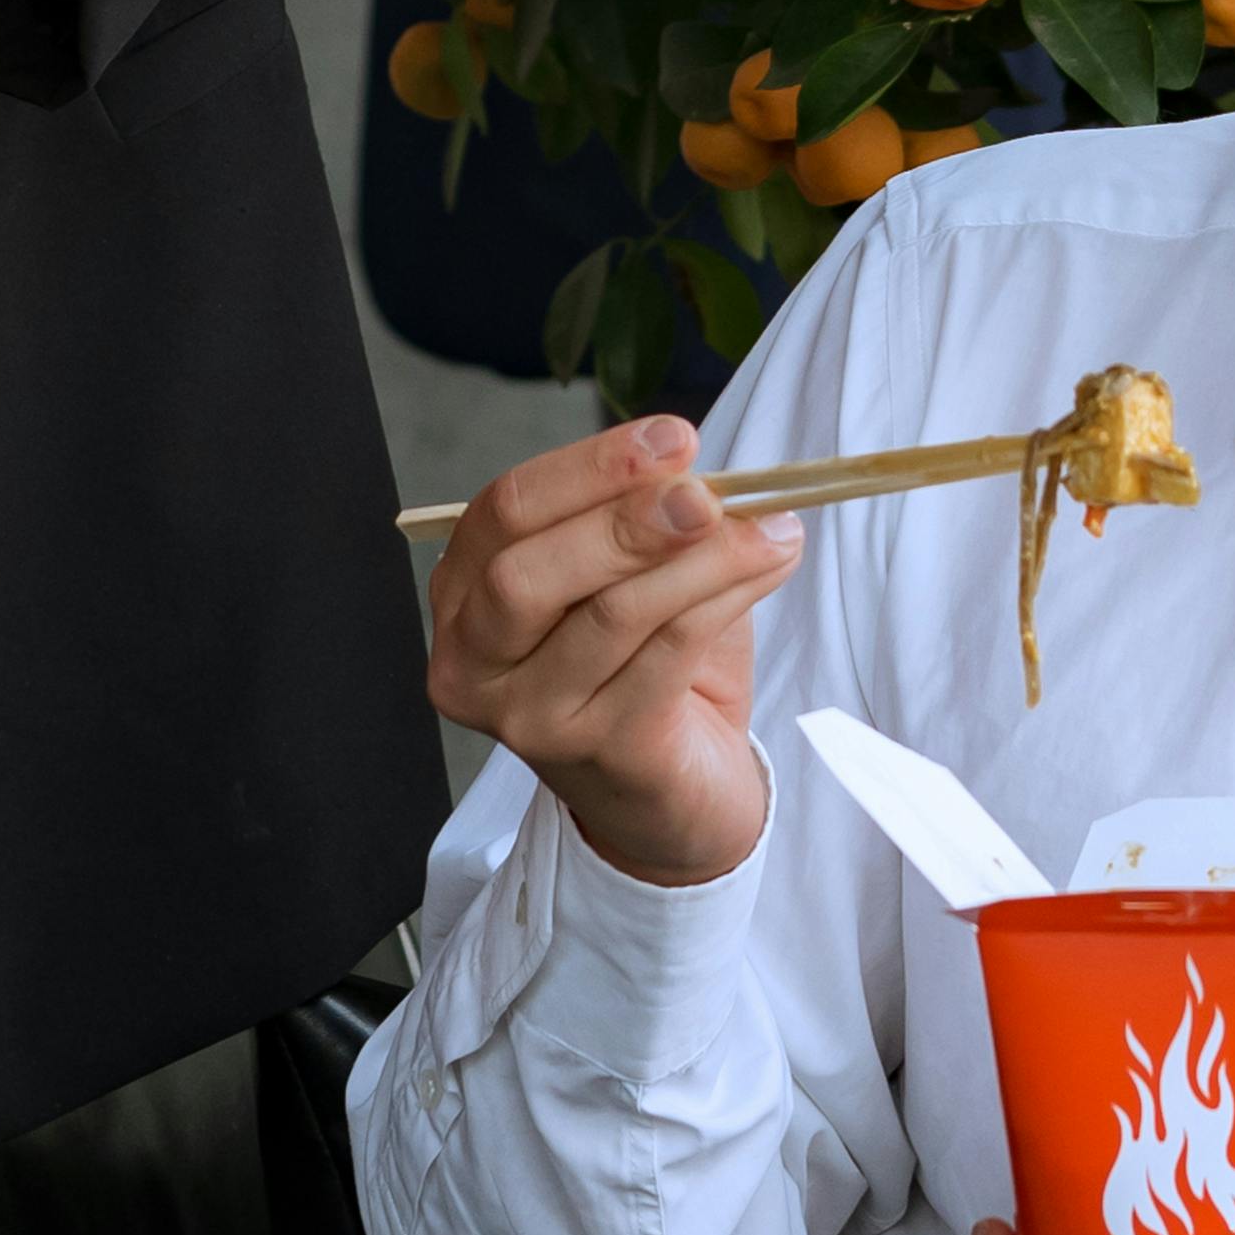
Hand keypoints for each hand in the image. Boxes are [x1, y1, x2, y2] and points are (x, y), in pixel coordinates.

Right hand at [417, 415, 797, 892]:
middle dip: (622, 520)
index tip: (672, 436)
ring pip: (610, 616)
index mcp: (465, 596)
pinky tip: (770, 564)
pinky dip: (724, 599)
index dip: (587, 468)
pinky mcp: (601, 755)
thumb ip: (642, 520)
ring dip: (701, 559)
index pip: (503, 513)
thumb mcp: (626, 578)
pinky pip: (666, 659)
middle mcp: (475, 664)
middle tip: (705, 491)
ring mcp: (531, 720)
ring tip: (769, 527)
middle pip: (528, 573)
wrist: (675, 798)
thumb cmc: (644, 670)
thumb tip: (696, 465)